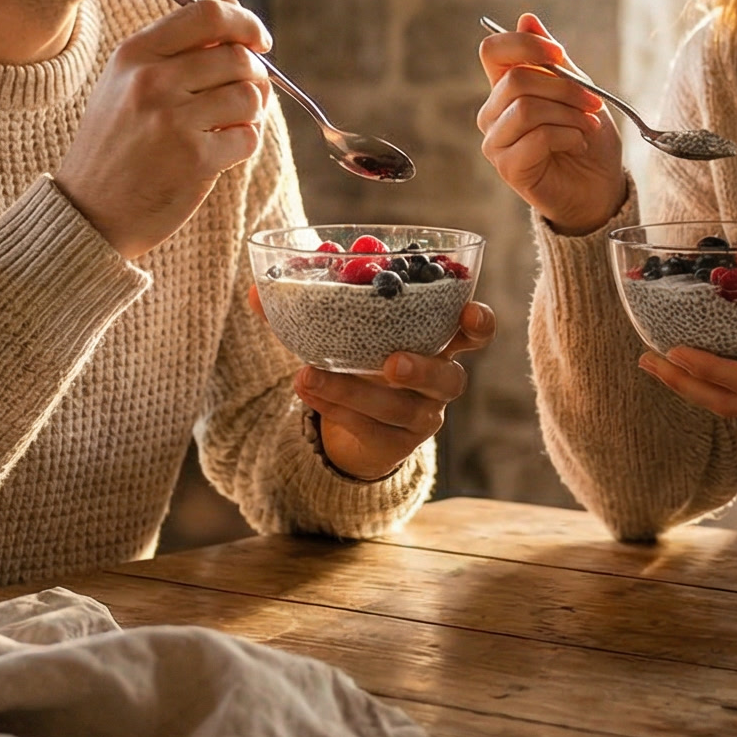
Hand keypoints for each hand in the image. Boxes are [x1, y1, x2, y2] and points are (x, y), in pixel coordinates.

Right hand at [56, 0, 273, 258]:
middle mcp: (152, 80)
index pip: (207, 13)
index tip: (259, 41)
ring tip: (229, 124)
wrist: (89, 212)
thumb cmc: (116, 143)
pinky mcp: (194, 158)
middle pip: (237, 56)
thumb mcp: (127, 82)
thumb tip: (234, 7)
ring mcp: (173, 120)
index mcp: (135, 54)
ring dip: (252, 112)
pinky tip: (219, 150)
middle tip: (246, 94)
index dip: (246, 23)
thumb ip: (176, 46)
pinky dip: (243, 143)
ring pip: (250, 96)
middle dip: (255, 75)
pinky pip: (248, 137)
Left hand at [291, 300, 497, 480]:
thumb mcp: (344, 331)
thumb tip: (257, 289)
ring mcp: (419, 418)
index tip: (468, 312)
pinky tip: (305, 389)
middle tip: (391, 363)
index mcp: (437, 341)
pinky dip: (332, 406)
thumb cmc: (358, 360)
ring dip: (355, 391)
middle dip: (424, 370)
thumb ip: (308, 307)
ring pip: (400, 410)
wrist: (355, 425)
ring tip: (309, 376)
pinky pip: (367, 429)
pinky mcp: (394, 446)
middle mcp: (438, 382)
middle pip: (450, 379)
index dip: (479, 323)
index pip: (474, 332)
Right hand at [475, 13, 627, 234]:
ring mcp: (496, 141)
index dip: (524, 44)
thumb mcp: (577, 90)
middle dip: (565, 88)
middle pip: (517, 80)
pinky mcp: (508, 167)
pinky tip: (577, 144)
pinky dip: (567, 136)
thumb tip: (527, 18)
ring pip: (527, 108)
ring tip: (587, 126)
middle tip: (593, 102)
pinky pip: (536, 138)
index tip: (559, 54)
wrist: (598, 187)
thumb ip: (553, 60)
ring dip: (569, 114)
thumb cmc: (586, 138)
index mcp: (505, 87)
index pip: (492, 50)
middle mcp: (493, 113)